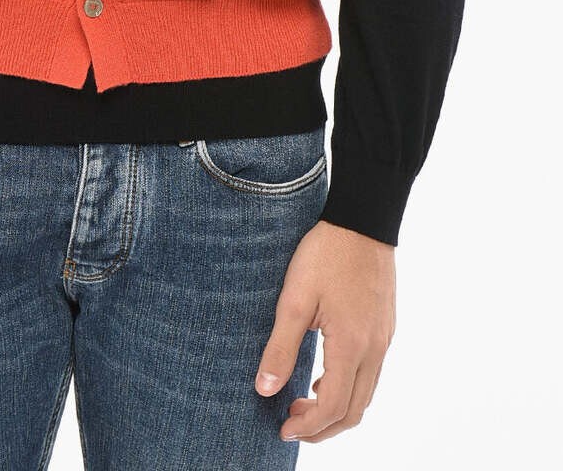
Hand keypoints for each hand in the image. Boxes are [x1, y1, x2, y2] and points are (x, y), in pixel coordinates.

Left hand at [254, 218, 395, 442]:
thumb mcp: (294, 299)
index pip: (333, 407)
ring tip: (303, 403)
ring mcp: (384, 338)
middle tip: (290, 423)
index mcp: (351, 345)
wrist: (362, 220)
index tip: (282, 429)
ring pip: (365, 394)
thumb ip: (280, 347)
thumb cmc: (326, 255)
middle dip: (322, 428)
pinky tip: (322, 375)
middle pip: (354, 411)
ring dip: (336, 409)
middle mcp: (375, 349)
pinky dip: (348, 387)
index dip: (308, 426)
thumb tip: (264, 389)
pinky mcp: (385, 327)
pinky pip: (371, 373)